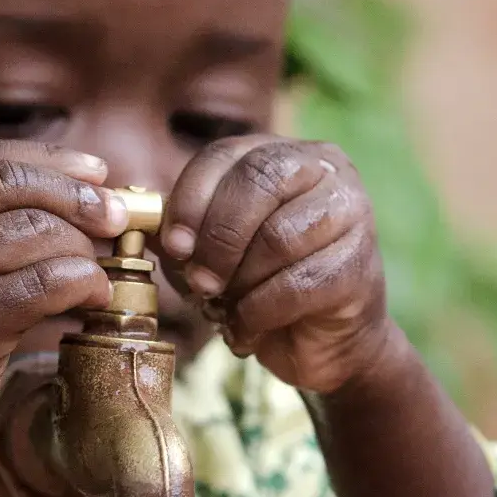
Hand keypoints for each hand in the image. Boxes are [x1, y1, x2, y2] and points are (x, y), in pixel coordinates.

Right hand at [0, 139, 127, 440]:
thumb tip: (85, 183)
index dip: (53, 162)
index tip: (98, 174)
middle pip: (16, 186)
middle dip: (79, 199)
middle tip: (115, 219)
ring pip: (37, 233)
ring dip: (83, 250)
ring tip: (99, 271)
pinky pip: (48, 283)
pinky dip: (84, 284)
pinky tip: (94, 298)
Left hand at [158, 135, 393, 393]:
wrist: (322, 342)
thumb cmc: (261, 285)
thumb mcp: (213, 251)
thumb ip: (182, 231)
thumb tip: (137, 219)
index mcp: (282, 154)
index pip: (224, 155)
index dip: (190, 199)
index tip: (173, 246)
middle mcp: (324, 170)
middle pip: (257, 182)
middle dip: (217, 238)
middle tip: (199, 283)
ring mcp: (351, 213)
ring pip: (278, 237)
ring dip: (240, 282)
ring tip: (228, 307)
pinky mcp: (358, 265)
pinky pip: (297, 285)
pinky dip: (260, 312)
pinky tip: (250, 326)